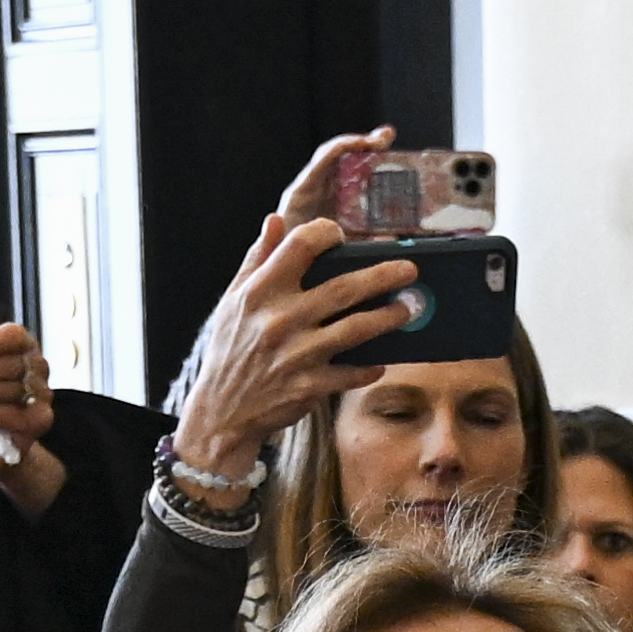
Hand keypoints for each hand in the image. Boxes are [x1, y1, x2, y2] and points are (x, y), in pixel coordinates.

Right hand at [170, 129, 417, 483]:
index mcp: (260, 291)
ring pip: (356, 329)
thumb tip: (274, 220)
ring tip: (410, 308)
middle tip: (411, 269)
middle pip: (343, 288)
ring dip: (389, 318)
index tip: (342, 235)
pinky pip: (351, 373)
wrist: (222, 411)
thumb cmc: (231, 349)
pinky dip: (370, 366)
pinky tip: (384, 359)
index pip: (299, 246)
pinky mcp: (309, 386)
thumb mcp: (233, 301)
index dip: (326, 233)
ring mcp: (297, 355)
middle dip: (383, 276)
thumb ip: (257, 259)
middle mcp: (280, 319)